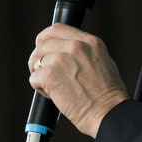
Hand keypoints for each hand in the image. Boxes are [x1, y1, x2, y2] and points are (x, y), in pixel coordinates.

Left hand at [28, 23, 128, 137]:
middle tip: (44, 70)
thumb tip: (66, 51)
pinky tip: (55, 95)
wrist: (108, 113)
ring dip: (40, 74)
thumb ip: (84, 52)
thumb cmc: (108, 96)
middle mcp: (75, 46)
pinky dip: (40, 89)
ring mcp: (61, 59)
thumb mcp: (103, 62)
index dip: (46, 39)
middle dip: (39, 57)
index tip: (44, 48)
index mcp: (90, 42)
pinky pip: (34, 78)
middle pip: (43, 42)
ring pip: (36, 60)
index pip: (57, 29)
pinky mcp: (50, 75)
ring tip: (54, 86)